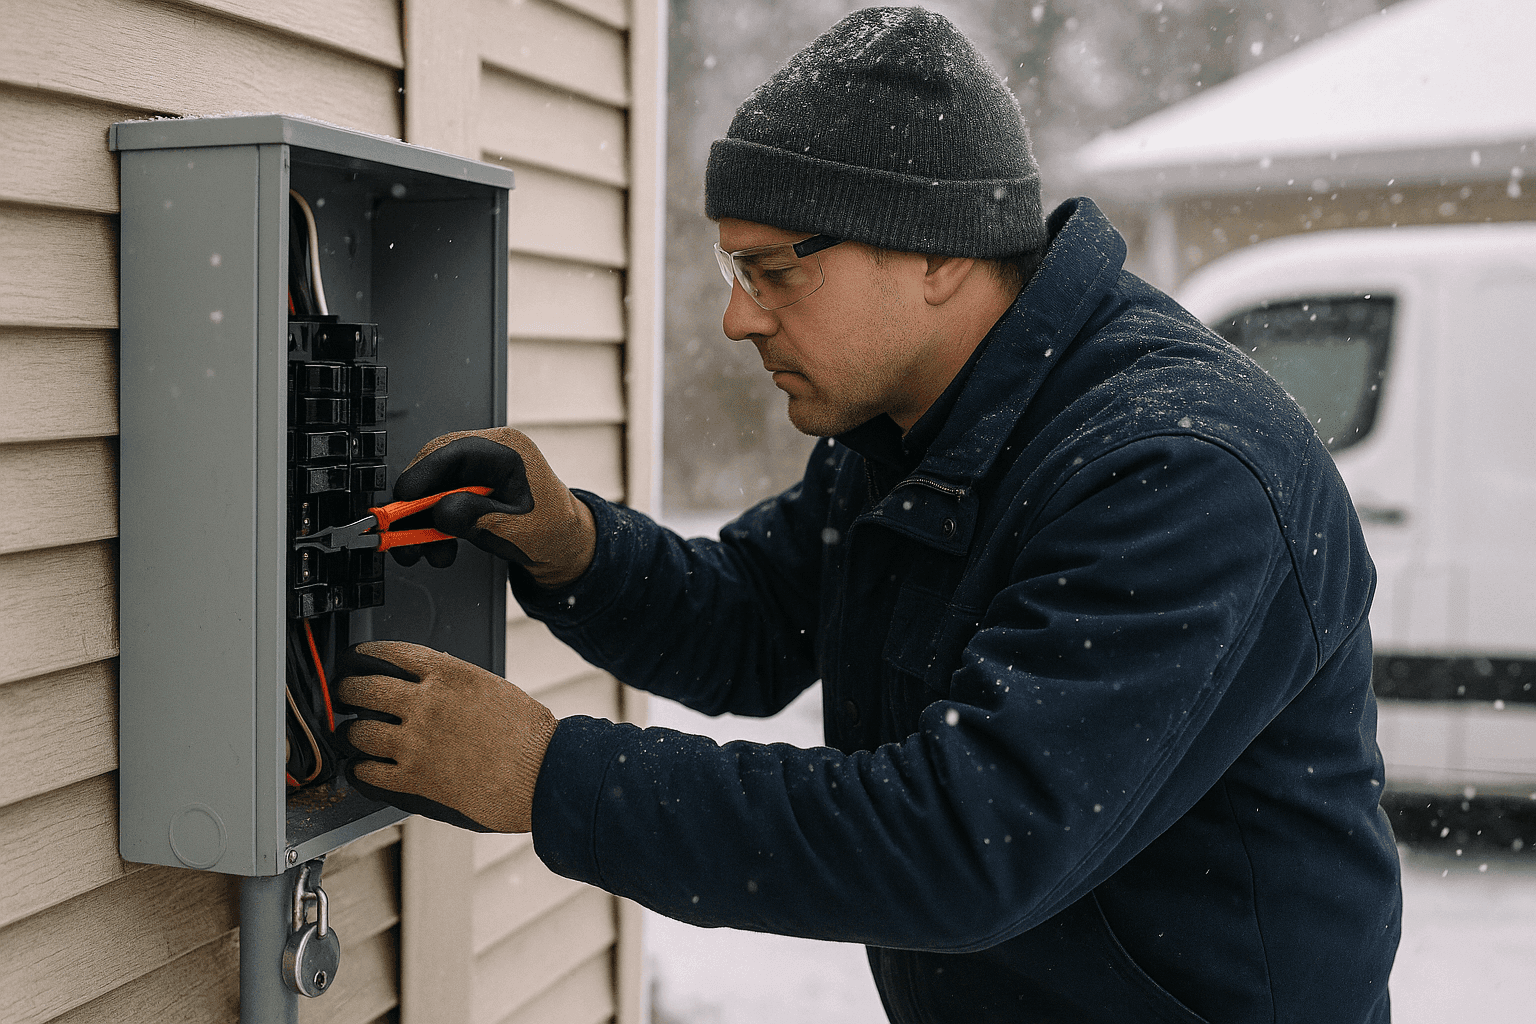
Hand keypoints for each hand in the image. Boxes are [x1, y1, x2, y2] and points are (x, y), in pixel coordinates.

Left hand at [336, 641, 557, 832]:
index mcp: (448, 675)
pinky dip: (360, 770)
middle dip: (348, 691)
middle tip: (346, 696)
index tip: (356, 660)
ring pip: (360, 732)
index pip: (389, 654)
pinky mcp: (415, 779)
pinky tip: (363, 768)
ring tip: (355, 735)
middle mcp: (426, 704)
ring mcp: (417, 743)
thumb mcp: (492, 687)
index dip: (364, 655)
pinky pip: (368, 772)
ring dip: (353, 733)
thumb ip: (454, 681)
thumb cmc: (528, 734)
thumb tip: (427, 677)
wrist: (543, 774)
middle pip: (363, 689)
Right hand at [391, 427, 595, 587]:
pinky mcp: (472, 487)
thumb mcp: (513, 527)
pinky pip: (442, 500)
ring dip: (423, 521)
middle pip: (438, 468)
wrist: (565, 547)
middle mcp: (491, 453)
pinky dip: (434, 525)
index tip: (404, 498)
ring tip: (421, 552)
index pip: (456, 450)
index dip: (424, 473)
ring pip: (436, 487)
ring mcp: (480, 470)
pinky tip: (437, 548)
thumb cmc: (551, 532)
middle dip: (416, 503)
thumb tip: (439, 513)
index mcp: (508, 450)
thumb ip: (476, 516)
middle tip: (401, 532)